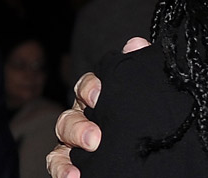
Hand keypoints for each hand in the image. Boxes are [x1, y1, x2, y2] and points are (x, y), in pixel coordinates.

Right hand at [45, 37, 149, 177]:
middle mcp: (83, 118)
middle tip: (95, 137)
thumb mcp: (142, 92)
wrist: (149, 156)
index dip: (90, 87)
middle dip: (79, 125)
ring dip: (72, 144)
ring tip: (88, 152)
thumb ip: (137, 68)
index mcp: (99, 99)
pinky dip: (62, 170)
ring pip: (62, 138)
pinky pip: (58, 164)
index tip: (98, 94)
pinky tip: (73, 176)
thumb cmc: (138, 115)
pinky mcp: (70, 163)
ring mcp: (74, 142)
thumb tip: (135, 44)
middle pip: (71, 115)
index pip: (87, 86)